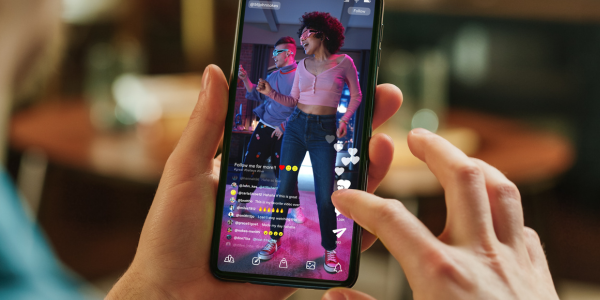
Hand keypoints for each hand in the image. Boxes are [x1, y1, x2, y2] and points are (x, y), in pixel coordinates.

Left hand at [106, 65, 402, 298]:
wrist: (174, 294)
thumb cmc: (171, 234)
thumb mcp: (186, 171)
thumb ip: (206, 126)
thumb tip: (215, 71)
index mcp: (258, 166)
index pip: (299, 128)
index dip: (325, 105)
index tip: (348, 79)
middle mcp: (283, 190)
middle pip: (331, 155)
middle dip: (361, 126)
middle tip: (386, 99)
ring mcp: (298, 222)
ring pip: (346, 192)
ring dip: (370, 167)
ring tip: (382, 144)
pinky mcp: (306, 256)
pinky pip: (342, 240)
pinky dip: (366, 223)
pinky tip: (376, 201)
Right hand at [322, 128, 558, 299]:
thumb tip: (336, 297)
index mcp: (441, 274)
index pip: (391, 221)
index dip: (361, 203)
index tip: (344, 196)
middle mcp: (480, 256)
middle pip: (461, 179)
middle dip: (436, 150)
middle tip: (417, 136)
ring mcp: (514, 262)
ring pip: (502, 190)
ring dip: (477, 165)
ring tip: (457, 158)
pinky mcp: (537, 274)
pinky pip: (522, 226)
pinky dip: (504, 211)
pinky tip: (492, 215)